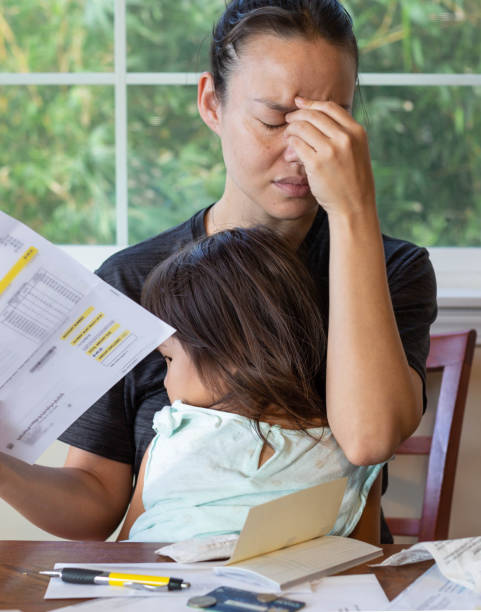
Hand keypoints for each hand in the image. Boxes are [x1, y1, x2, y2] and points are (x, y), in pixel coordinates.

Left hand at [285, 97, 375, 217]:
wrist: (354, 206)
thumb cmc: (352, 180)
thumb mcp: (356, 152)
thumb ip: (342, 135)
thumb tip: (316, 118)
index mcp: (356, 132)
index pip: (330, 107)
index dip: (312, 103)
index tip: (299, 103)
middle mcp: (345, 138)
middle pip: (314, 115)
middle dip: (297, 115)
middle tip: (288, 120)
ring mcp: (331, 151)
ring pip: (302, 127)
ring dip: (291, 129)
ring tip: (288, 135)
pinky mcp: (316, 164)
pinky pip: (297, 144)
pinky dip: (291, 143)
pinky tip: (290, 149)